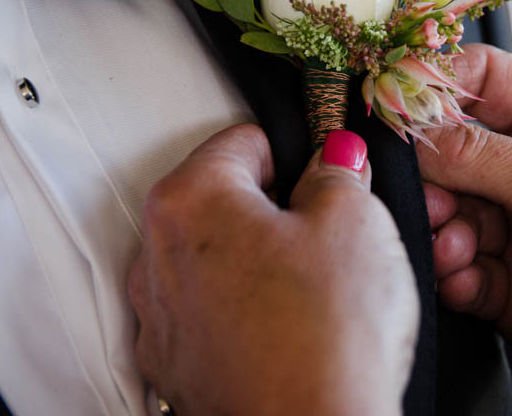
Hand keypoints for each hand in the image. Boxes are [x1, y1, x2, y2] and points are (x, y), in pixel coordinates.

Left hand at [129, 126, 417, 415]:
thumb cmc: (326, 339)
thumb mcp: (355, 221)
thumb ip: (337, 172)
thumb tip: (333, 159)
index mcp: (190, 201)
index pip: (242, 141)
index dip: (296, 152)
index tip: (324, 170)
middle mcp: (156, 257)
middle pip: (221, 200)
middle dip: (274, 208)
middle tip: (327, 232)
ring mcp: (160, 320)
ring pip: (215, 259)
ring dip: (256, 261)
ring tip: (312, 290)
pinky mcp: (176, 369)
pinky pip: (210, 316)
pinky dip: (243, 313)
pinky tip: (289, 329)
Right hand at [419, 44, 511, 414]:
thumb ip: (478, 154)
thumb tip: (411, 130)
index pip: (483, 79)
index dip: (436, 86)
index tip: (394, 105)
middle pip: (451, 150)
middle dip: (434, 176)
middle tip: (431, 198)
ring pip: (446, 211)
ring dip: (443, 229)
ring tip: (459, 248)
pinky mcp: (505, 279)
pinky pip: (454, 265)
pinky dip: (453, 273)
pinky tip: (471, 281)